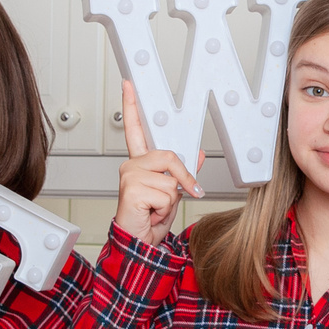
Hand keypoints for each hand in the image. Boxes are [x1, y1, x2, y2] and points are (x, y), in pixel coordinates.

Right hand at [113, 82, 202, 243]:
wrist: (139, 244)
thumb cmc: (149, 219)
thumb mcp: (173, 193)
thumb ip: (183, 171)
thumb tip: (199, 154)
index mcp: (140, 163)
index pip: (135, 129)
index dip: (131, 105)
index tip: (129, 84)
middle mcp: (132, 165)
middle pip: (170, 156)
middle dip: (183, 178)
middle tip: (183, 194)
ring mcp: (130, 176)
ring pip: (171, 178)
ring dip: (172, 198)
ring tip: (157, 208)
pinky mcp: (132, 188)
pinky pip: (167, 192)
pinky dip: (165, 208)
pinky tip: (151, 213)